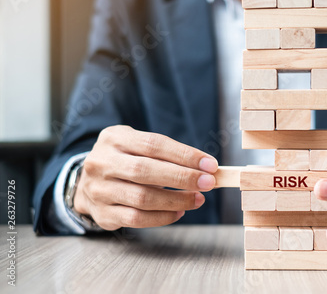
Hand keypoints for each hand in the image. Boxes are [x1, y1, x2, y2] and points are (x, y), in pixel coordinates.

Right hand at [73, 125, 218, 229]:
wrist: (86, 182)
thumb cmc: (124, 160)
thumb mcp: (136, 144)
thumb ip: (165, 153)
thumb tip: (204, 167)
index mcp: (114, 138)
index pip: (154, 144)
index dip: (184, 155)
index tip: (210, 164)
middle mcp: (102, 163)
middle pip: (145, 171)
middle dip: (182, 177)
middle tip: (208, 183)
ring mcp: (99, 190)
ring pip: (142, 198)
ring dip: (176, 200)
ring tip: (198, 199)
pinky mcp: (102, 214)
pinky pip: (136, 219)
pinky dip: (162, 217)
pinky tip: (180, 212)